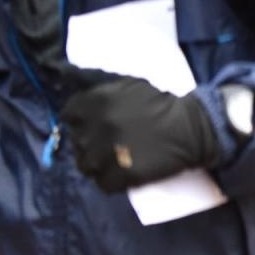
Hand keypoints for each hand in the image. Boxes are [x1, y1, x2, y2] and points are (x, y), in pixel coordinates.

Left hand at [61, 75, 219, 191]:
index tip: (93, 125)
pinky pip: (104, 184)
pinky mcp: (124, 174)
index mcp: (96, 102)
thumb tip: (63, 70)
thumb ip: (97, 82)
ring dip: (97, 164)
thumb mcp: (129, 84)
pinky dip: (110, 182)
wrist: (192, 128)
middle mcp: (98, 127)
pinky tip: (121, 175)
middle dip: (90, 144)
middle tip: (108, 144)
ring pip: (86, 165)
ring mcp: (109, 153)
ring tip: (113, 162)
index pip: (69, 115)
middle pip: (77, 143)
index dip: (80, 121)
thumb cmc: (162, 103)